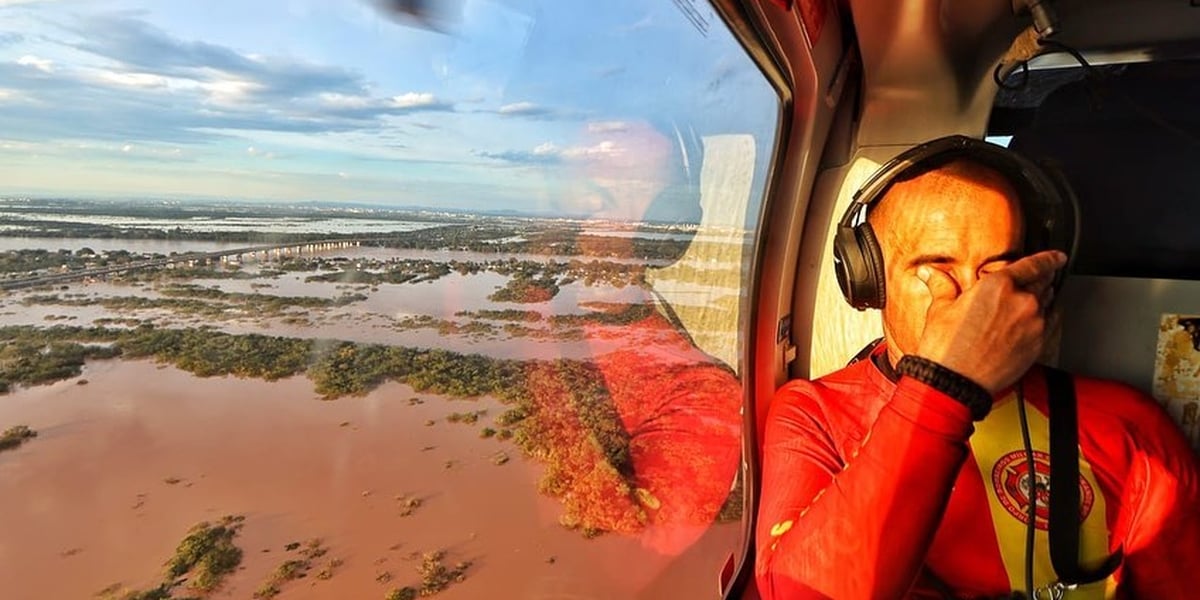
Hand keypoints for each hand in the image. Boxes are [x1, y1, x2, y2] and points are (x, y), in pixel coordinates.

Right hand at [913, 250, 1066, 393]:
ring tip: (1033, 301)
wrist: (956, 383)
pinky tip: (1036, 322)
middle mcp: (1022, 302)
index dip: (1049, 258)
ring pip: (1049, 303)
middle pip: (1045, 282)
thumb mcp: (940, 310)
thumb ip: (942, 286)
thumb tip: (930, 274)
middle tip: (1042, 278)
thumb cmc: (947, 349)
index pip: (1034, 264)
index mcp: (997, 286)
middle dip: (1044, 278)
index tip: (1057, 257)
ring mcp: (1034, 324)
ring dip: (1044, 298)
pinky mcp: (1039, 345)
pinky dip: (1047, 319)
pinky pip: (1051, 324)